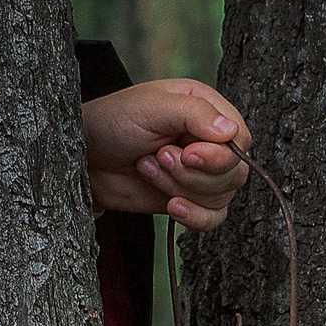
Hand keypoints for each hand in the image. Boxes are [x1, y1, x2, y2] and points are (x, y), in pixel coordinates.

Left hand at [82, 79, 253, 230]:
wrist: (85, 158)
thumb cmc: (113, 122)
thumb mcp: (151, 108)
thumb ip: (193, 113)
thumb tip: (231, 131)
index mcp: (207, 109)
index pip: (240, 140)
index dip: (218, 155)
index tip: (187, 153)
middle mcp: (210, 141)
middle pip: (235, 173)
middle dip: (193, 174)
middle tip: (158, 156)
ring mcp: (201, 172)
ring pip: (222, 197)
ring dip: (180, 187)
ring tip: (148, 167)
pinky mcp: (189, 198)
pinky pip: (213, 218)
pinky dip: (195, 217)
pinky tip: (173, 207)